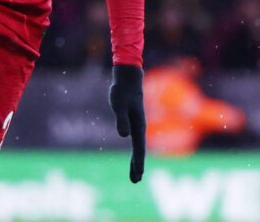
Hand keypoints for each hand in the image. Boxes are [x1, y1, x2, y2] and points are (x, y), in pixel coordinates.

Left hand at [109, 64, 145, 182]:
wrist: (128, 79)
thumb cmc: (122, 91)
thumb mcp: (119, 104)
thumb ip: (121, 119)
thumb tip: (124, 135)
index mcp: (138, 125)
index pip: (139, 147)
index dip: (138, 161)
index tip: (138, 174)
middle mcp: (140, 127)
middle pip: (140, 150)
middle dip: (138, 166)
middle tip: (136, 181)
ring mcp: (137, 126)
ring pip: (138, 148)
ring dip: (137, 162)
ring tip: (135, 177)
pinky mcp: (132, 123)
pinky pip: (135, 142)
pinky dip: (135, 154)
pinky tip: (133, 160)